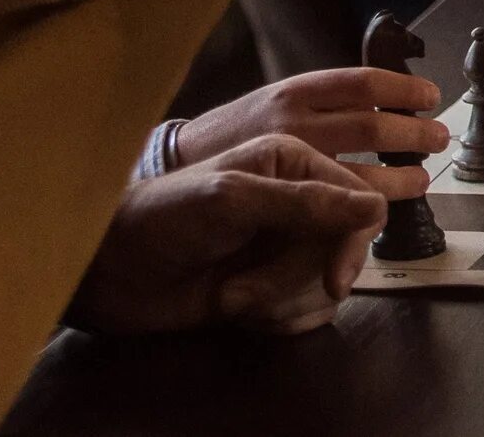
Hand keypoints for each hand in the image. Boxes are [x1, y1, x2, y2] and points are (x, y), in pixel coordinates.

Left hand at [68, 135, 388, 335]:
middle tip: (252, 293)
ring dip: (280, 300)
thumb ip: (305, 203)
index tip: (334, 279)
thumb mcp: (233, 199)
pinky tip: (237, 312)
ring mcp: (284, 247)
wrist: (108, 272)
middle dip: (299, 278)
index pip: (360, 203)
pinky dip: (277, 319)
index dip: (352, 244)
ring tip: (232, 296)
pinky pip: (307, 311)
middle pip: (345, 251)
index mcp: (294, 163)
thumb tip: (375, 206)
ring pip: (326, 285)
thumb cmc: (164, 218)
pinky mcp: (270, 287)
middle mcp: (297, 202)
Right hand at [174, 68, 447, 197]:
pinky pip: (335, 208)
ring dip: (399, 179)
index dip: (404, 89)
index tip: (431, 95)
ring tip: (419, 179)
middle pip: (372, 129)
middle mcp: (293, 124)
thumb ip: (326, 104)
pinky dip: (362, 207)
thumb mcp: (278, 105)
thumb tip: (391, 103)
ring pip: (359, 176)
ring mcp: (285, 165)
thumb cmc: (239, 136)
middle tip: (438, 139)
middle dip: (414, 135)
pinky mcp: (279, 201)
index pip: (364, 83)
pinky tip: (377, 208)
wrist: (178, 171)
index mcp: (297, 91)